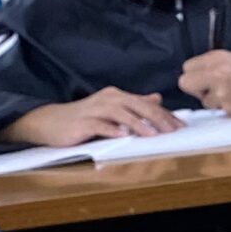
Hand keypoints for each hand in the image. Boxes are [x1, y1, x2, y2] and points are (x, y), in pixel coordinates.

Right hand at [5, 90, 179, 145]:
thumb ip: (134, 105)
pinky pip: (98, 125)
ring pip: (120, 113)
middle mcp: (107, 99)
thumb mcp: (112, 109)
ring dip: (138, 124)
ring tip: (152, 134)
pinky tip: (122, 135)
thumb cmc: (83, 118)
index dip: (164, 114)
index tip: (181, 125)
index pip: (145, 104)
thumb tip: (157, 99)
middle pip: (136, 106)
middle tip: (173, 130)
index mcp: (117, 96)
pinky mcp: (82, 123)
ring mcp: (94, 110)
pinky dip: (111, 129)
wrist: (50, 122)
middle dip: (156, 118)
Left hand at [177, 51, 230, 117]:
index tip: (205, 79)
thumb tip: (199, 76)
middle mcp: (216, 72)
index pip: (187, 67)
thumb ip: (214, 65)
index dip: (195, 75)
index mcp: (217, 57)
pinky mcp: (230, 108)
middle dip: (195, 89)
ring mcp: (222, 92)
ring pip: (204, 101)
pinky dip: (228, 109)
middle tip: (210, 90)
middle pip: (185, 83)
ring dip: (215, 101)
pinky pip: (219, 111)